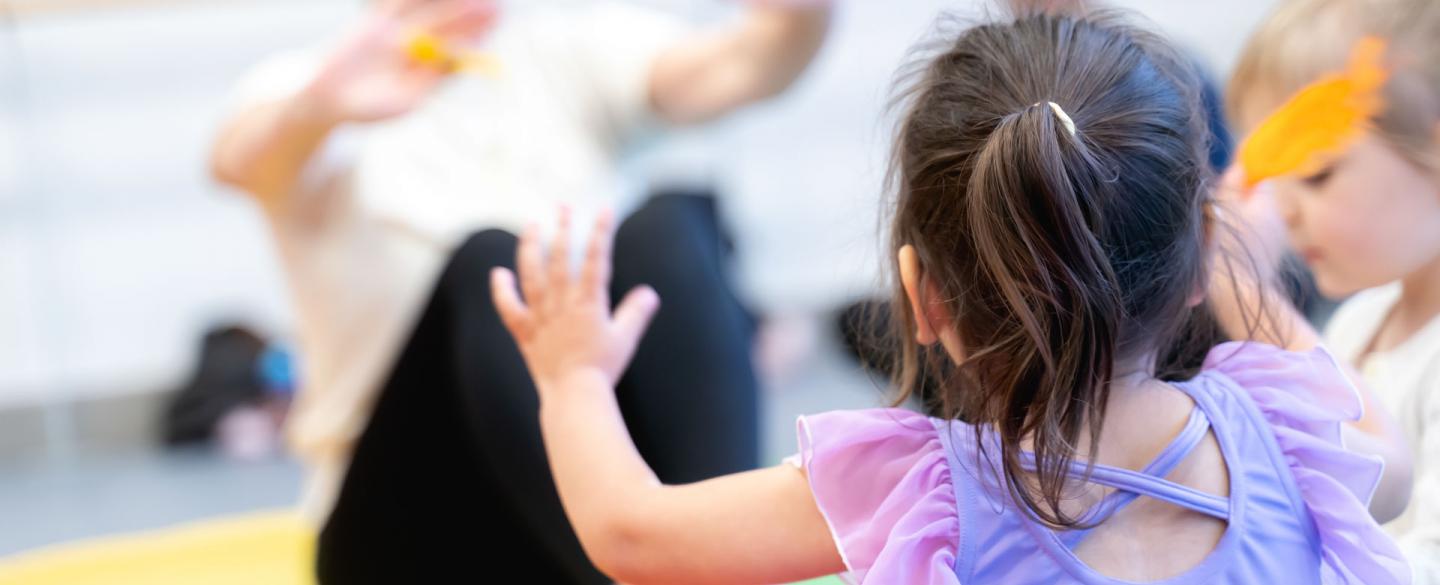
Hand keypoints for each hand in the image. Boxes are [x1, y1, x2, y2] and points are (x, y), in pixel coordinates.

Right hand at [299, 0, 496, 125]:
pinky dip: (412, 0)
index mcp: (427, 71)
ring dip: (447, 3)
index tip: (493, 25)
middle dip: (468, 16)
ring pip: (425, 12)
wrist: (326, 100)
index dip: (475, 36)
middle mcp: (415, 51)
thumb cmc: (366, 110)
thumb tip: (456, 64)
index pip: (457, 50)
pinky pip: (396, 6)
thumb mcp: (403, 102)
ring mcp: (395, 35)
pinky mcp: (374, 23)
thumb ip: (428, 83)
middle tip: (494, 6)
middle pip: (447, 27)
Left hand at [490, 209, 661, 393]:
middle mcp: (562, 303)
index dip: (600, 231)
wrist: (574, 394)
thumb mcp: (625, 338)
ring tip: (531, 225)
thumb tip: (649, 293)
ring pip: (532, 274)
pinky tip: (498, 273)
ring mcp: (541, 316)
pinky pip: (510, 307)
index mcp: (589, 302)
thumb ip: (636, 313)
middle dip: (562, 228)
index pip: (596, 258)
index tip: (603, 209)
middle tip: (562, 206)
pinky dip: (502, 290)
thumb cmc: (603, 368)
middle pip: (560, 258)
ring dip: (530, 247)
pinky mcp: (526, 332)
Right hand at [1214, 165, 1287, 282]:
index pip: (1260, 179)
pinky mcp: (1269, 261)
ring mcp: (1276, 243)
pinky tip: (1228, 252)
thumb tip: (1239, 169)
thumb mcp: (1220, 210)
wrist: (1236, 294)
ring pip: (1256, 222)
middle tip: (1216, 213)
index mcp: (1268, 205)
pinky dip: (1244, 241)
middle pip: (1256, 201)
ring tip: (1219, 236)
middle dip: (1238, 203)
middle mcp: (1278, 221)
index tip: (1224, 188)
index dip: (1241, 180)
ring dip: (1240, 223)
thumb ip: (1230, 186)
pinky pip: (1256, 240)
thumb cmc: (1224, 249)